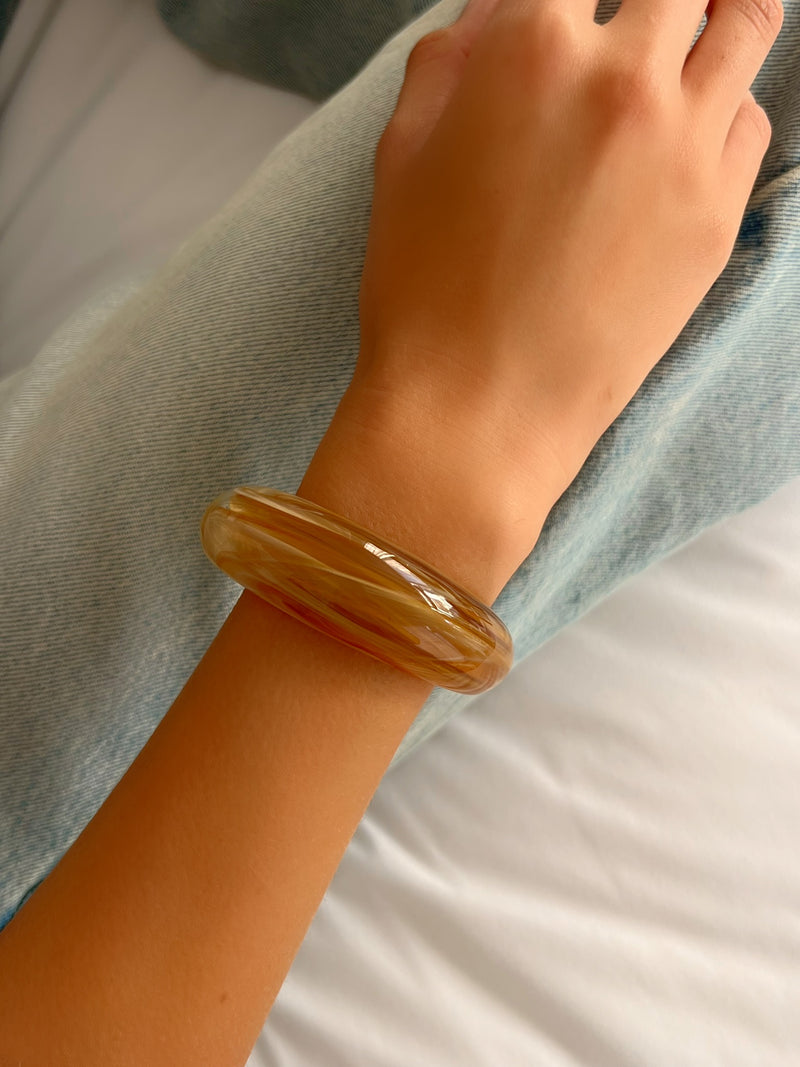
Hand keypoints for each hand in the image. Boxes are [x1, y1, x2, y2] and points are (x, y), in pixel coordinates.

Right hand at [336, 0, 781, 582]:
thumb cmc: (422, 288)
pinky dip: (726, 109)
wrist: (476, 409)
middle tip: (643, 13)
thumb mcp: (401, 154)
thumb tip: (493, 13)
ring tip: (698, 28)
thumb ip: (449, 58)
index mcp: (530, 47)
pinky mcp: (717, 216)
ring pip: (745, 22)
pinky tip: (691, 132)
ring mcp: (683, 148)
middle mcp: (622, 79)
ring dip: (720, 12)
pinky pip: (750, 124)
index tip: (572, 12)